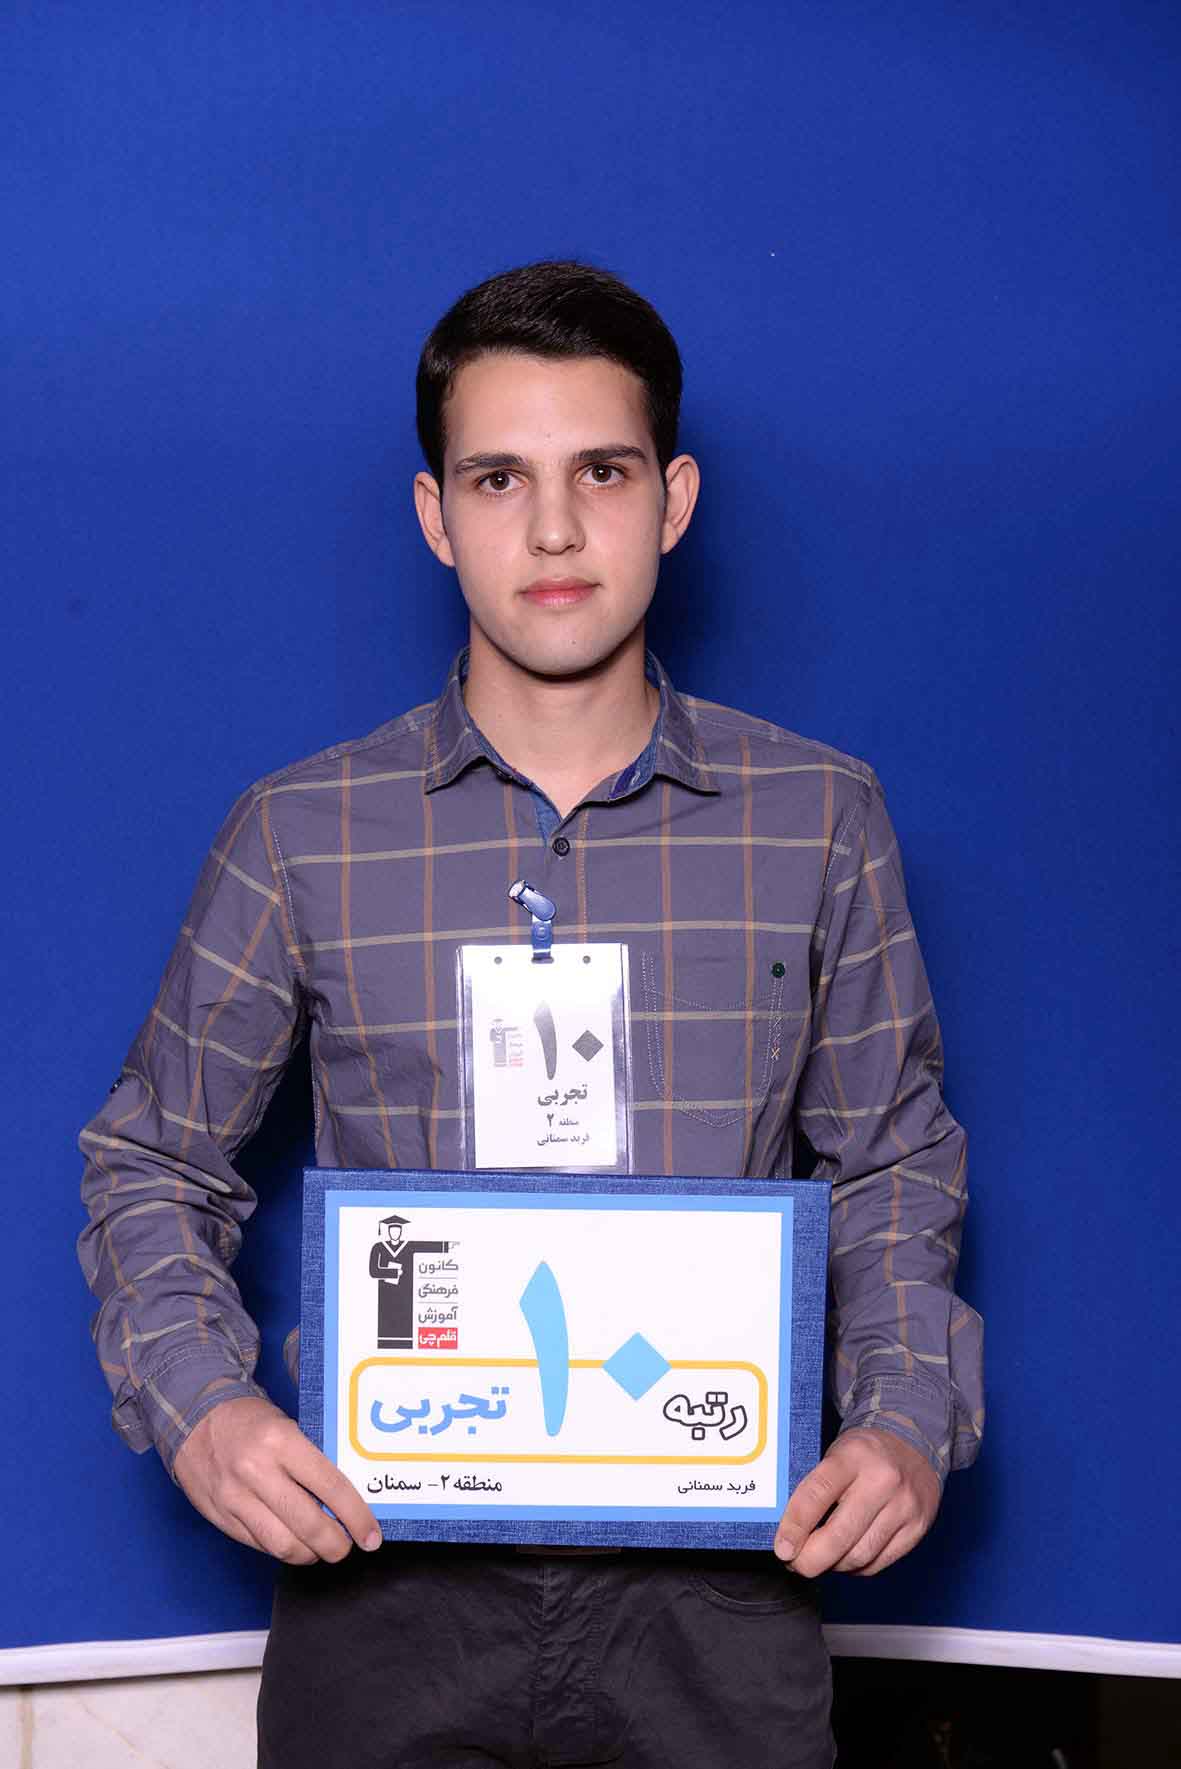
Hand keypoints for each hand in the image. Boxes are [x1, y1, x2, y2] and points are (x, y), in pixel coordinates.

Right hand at [173, 1396, 381, 1564]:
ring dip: (309, 1554)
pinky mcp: (220, 1516)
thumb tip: (347, 1498)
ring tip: (320, 1548)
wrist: (193, 1417)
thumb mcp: (287, 1425)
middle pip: (308, 1525)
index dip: (357, 1517)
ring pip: (282, 1545)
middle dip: (336, 1545)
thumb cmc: (250, 1420)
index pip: (331, 1487)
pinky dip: (281, 1550)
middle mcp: (257, 1471)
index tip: (371, 1535)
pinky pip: (258, 1545)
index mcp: (281, 1441)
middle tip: (347, 1546)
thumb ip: (312, 1460)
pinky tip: (293, 1542)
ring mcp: (235, 1498)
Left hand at [774, 1427, 941, 1577]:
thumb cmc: (865, 1453)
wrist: (913, 1443)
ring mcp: (903, 1506)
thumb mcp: (836, 1454)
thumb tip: (788, 1532)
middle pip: (839, 1536)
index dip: (794, 1528)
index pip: (816, 1495)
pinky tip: (845, 1558)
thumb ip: (814, 1488)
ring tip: (820, 1559)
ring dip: (833, 1566)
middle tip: (796, 1564)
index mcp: (853, 1456)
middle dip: (811, 1560)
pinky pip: (878, 1563)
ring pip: (859, 1556)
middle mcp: (882, 1480)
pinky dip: (856, 1568)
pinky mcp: (917, 1528)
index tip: (782, 1549)